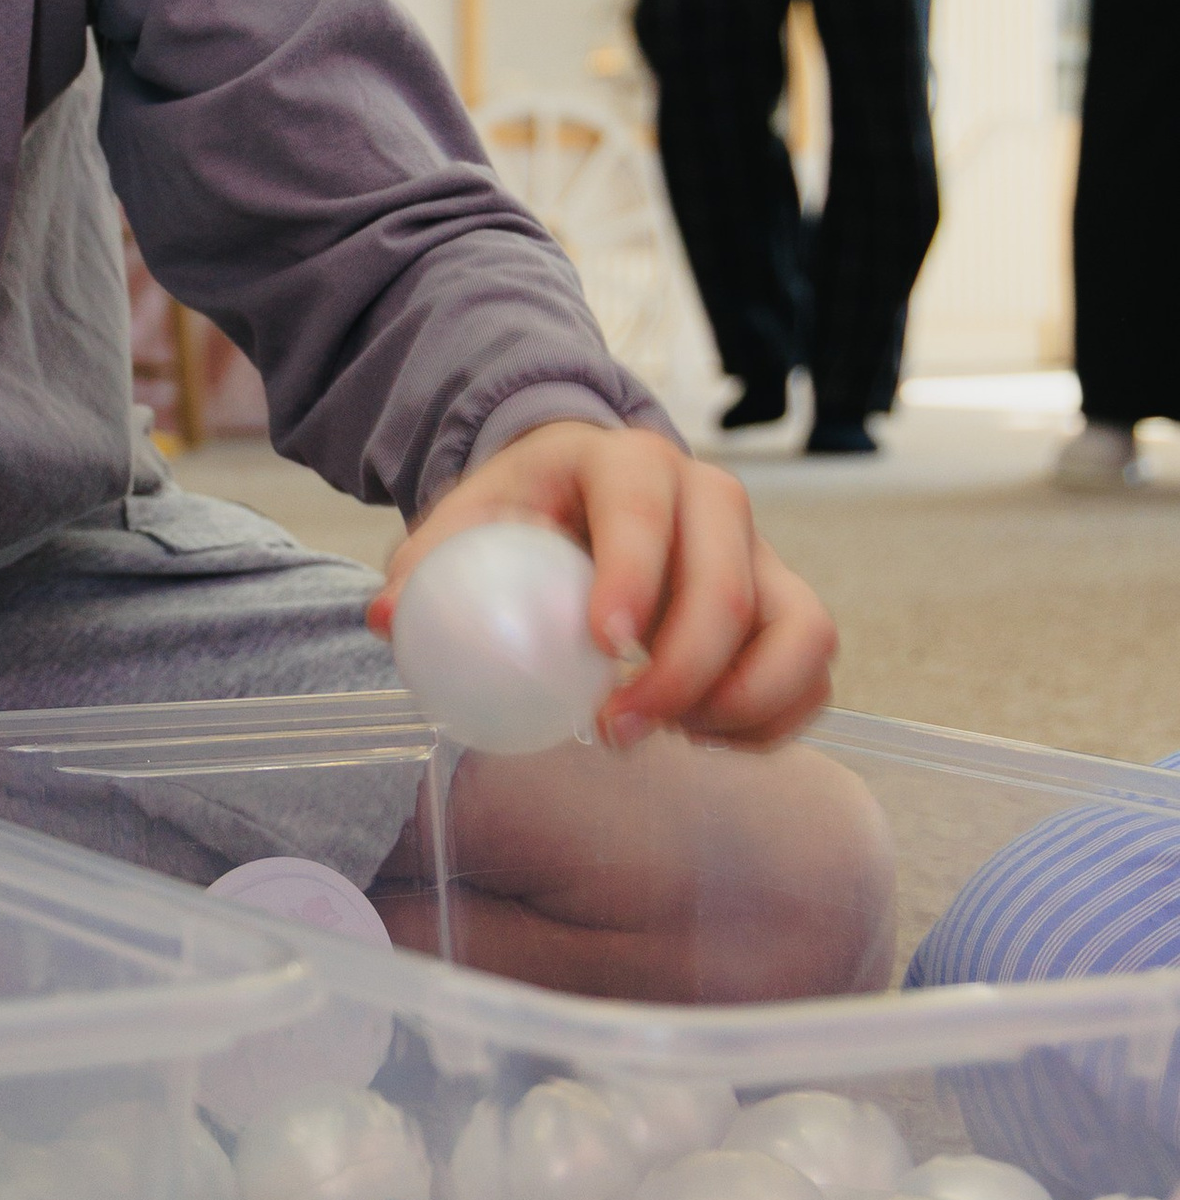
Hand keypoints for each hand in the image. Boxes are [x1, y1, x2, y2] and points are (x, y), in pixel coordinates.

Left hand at [370, 421, 834, 748]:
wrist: (583, 493)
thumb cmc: (527, 510)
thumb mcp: (471, 517)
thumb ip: (430, 562)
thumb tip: (387, 618)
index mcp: (628, 461)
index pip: (646, 512)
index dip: (634, 578)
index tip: (603, 646)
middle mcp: (712, 498)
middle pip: (729, 588)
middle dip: (680, 673)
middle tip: (613, 731)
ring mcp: (763, 552)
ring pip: (800, 633)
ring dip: (739, 703)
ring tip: (670, 735)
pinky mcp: (788, 606)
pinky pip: (812, 674)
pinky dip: (772, 721)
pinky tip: (704, 738)